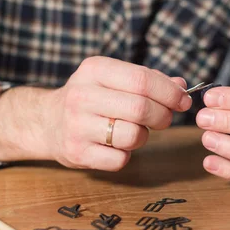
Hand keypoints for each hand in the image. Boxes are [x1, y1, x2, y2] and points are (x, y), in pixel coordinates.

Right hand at [0, 57, 191, 171]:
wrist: (46, 121)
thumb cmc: (91, 97)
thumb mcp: (113, 78)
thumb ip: (148, 80)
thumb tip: (183, 87)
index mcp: (94, 69)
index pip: (142, 79)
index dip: (170, 92)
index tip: (183, 101)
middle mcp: (82, 95)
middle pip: (141, 108)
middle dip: (163, 115)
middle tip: (164, 119)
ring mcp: (76, 125)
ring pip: (133, 135)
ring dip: (144, 136)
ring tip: (135, 130)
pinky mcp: (76, 153)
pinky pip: (120, 159)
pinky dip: (126, 155)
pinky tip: (116, 145)